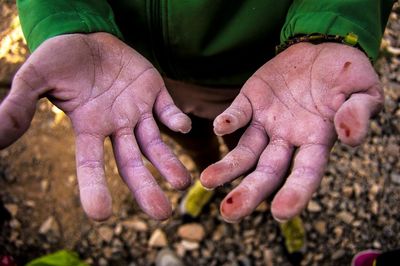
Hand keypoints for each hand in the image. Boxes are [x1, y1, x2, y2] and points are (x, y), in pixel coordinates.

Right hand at [0, 33, 191, 220]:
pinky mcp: (153, 91)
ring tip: (183, 183)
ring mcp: (137, 110)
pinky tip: (181, 127)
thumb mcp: (36, 77)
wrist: (85, 37)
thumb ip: (20, 106)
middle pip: (132, 162)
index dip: (94, 188)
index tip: (101, 216)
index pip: (90, 164)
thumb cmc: (60, 59)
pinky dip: (175, 118)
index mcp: (88, 127)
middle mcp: (115, 125)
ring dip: (169, 162)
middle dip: (145, 187)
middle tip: (162, 214)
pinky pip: (168, 109)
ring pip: (155, 143)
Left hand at [200, 42, 382, 222]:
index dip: (294, 193)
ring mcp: (266, 122)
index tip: (280, 214)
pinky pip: (237, 115)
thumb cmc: (347, 74)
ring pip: (245, 152)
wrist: (323, 48)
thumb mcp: (363, 90)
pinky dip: (229, 121)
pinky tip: (220, 126)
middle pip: (267, 171)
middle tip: (228, 213)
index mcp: (316, 140)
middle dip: (249, 192)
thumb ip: (359, 113)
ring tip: (206, 182)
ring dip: (227, 167)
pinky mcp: (251, 102)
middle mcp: (288, 138)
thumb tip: (351, 137)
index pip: (305, 173)